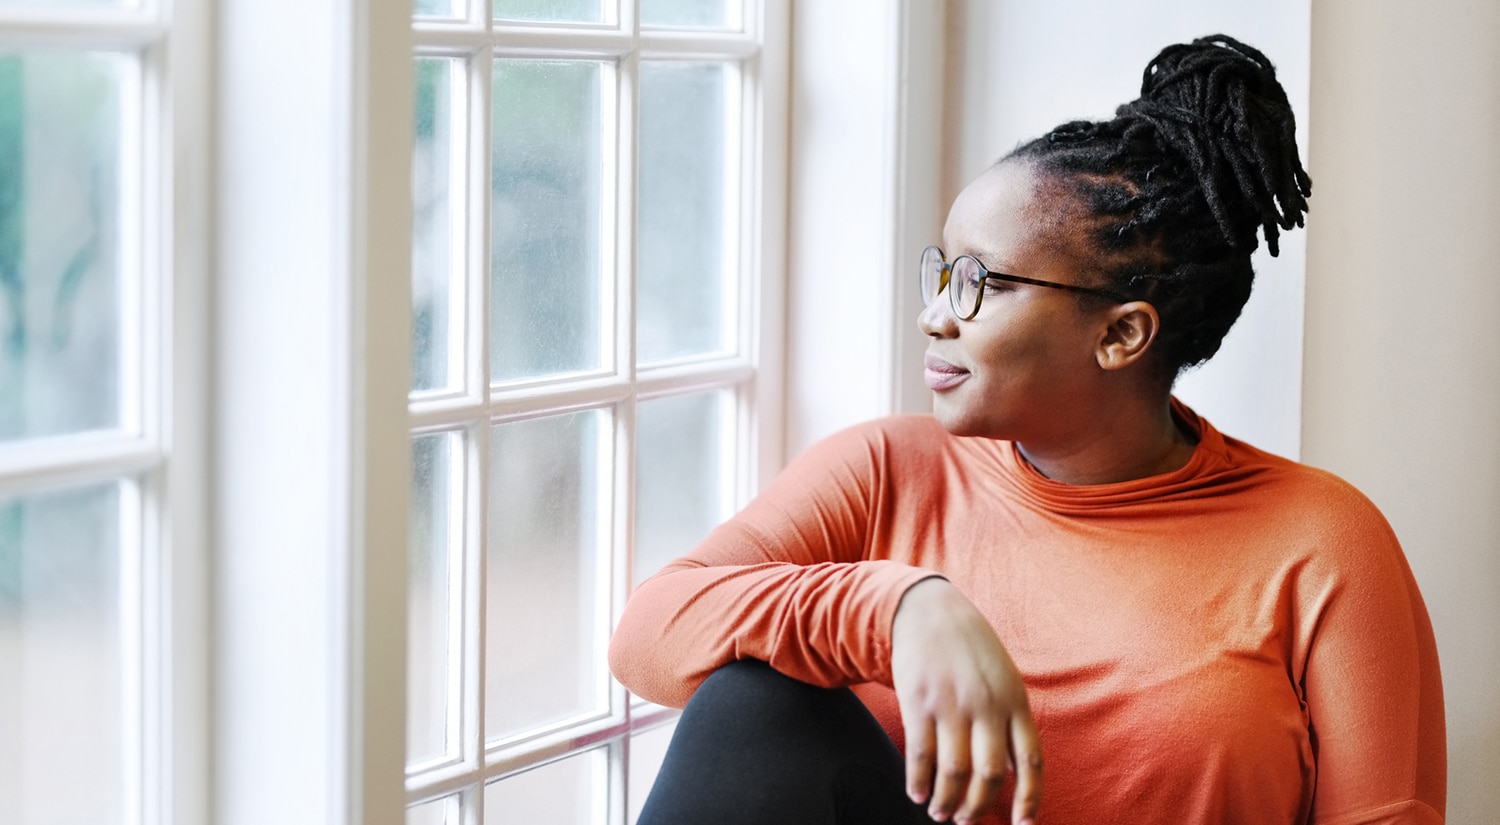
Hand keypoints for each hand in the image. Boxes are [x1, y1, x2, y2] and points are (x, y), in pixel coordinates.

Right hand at [891, 578, 1040, 824]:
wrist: (929, 610)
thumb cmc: (970, 649)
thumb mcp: (1003, 678)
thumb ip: (1009, 721)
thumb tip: (1011, 772)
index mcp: (1014, 701)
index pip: (1030, 760)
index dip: (1030, 798)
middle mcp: (986, 705)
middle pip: (990, 774)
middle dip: (977, 808)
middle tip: (965, 820)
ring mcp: (952, 703)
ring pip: (954, 770)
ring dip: (946, 801)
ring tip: (940, 812)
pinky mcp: (919, 701)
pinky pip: (920, 753)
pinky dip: (918, 781)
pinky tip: (917, 793)